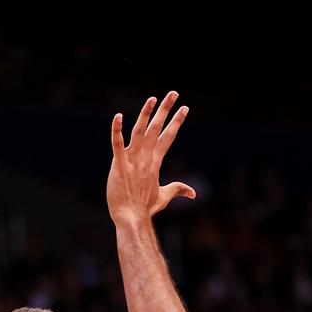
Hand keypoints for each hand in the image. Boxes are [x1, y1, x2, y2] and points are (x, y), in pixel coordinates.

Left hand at [107, 91, 195, 227]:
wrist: (131, 218)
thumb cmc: (145, 208)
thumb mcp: (163, 197)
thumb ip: (177, 190)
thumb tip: (194, 193)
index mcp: (155, 162)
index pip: (168, 137)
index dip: (176, 122)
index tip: (184, 108)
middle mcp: (146, 158)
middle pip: (157, 129)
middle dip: (166, 110)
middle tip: (173, 93)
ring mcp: (132, 160)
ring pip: (140, 131)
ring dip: (146, 113)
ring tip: (153, 99)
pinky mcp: (119, 164)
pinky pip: (117, 144)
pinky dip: (117, 130)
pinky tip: (118, 116)